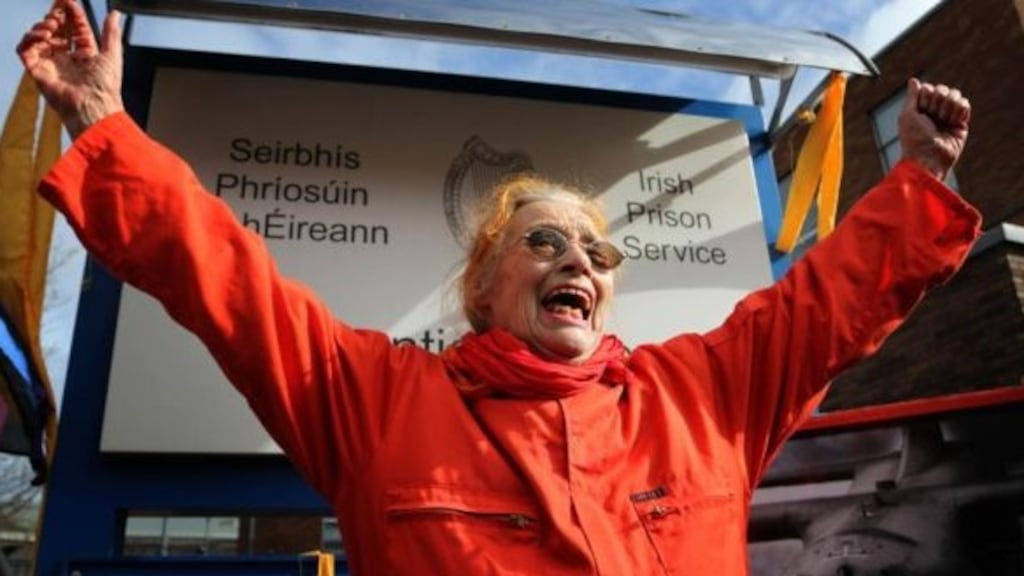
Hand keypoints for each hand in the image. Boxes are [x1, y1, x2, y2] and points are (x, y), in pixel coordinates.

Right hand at [16, 0, 123, 138]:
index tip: (69, 2)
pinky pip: (26, 50)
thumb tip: (115, 14)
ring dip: (42, 26)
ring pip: (39, 38)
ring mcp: (51, 65)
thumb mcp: (112, 55)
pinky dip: (30, 39)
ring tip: (51, 25)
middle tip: (58, 13)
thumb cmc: (105, 87)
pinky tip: (42, 35)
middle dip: (56, 18)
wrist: (93, 106)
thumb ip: (111, 33)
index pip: (76, 29)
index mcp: (86, 55)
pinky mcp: (38, 71)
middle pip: (56, 31)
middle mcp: (67, 59)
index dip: (72, 15)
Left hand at [897, 78, 969, 181]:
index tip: (921, 112)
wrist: (929, 157)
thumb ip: (912, 96)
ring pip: (955, 95)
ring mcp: (948, 115)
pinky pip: (965, 104)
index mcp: (921, 108)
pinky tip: (953, 122)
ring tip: (943, 122)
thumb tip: (914, 80)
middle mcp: (934, 110)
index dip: (926, 98)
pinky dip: (959, 112)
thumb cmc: (915, 138)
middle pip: (943, 89)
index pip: (929, 88)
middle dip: (936, 103)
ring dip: (947, 108)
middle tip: (932, 119)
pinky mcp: (961, 122)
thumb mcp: (908, 115)